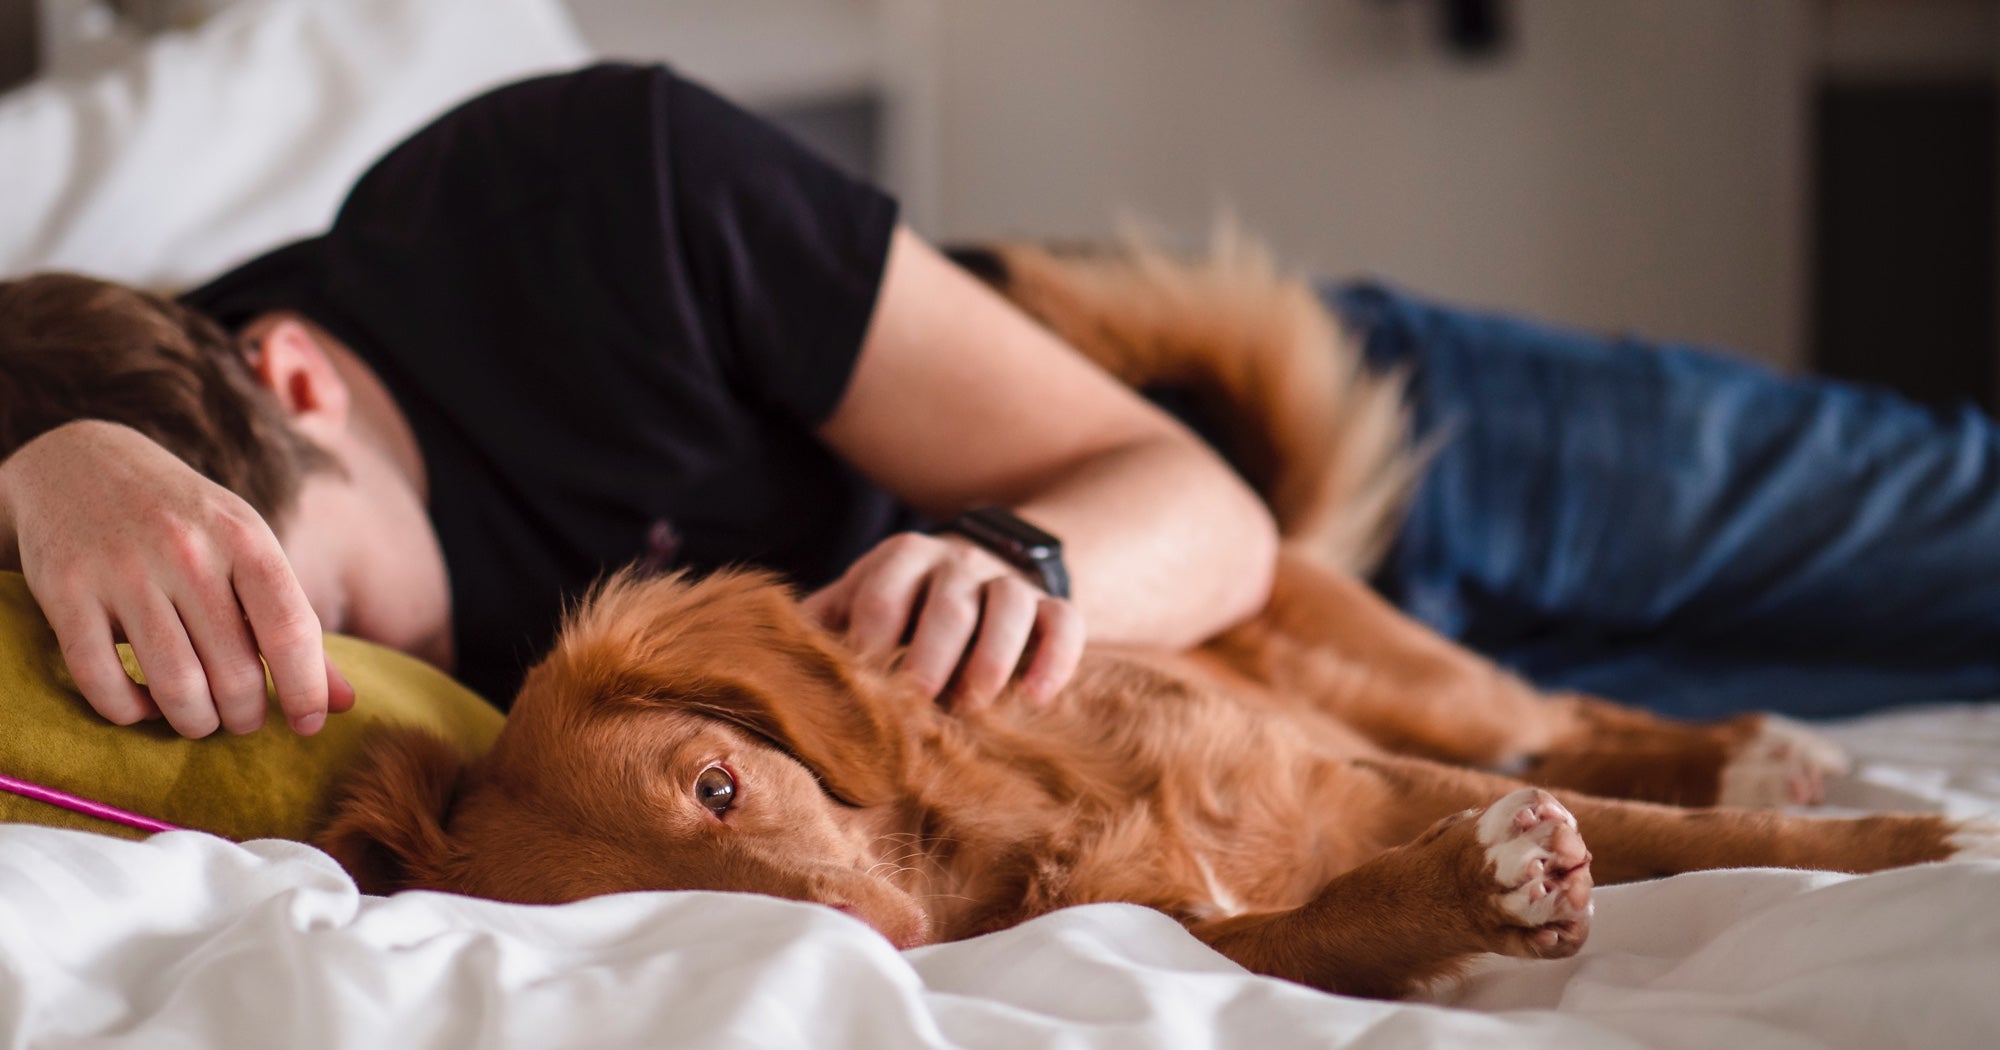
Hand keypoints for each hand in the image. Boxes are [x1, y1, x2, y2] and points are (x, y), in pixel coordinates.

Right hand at [0, 421, 352, 737]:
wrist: (81, 460)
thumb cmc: (187, 521)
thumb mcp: (249, 550)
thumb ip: (294, 624)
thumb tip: (346, 703)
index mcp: (244, 538)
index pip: (291, 630)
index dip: (306, 691)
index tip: (308, 725)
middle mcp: (186, 552)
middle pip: (235, 673)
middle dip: (245, 716)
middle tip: (242, 719)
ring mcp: (122, 570)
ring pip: (174, 686)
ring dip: (194, 722)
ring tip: (201, 718)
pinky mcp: (65, 592)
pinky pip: (102, 682)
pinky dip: (128, 711)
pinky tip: (142, 703)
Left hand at [802, 531, 1083, 710]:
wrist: (976, 569)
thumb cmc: (901, 605)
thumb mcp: (857, 600)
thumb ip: (822, 626)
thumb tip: (774, 669)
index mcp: (901, 557)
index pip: (882, 592)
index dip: (871, 638)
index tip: (862, 683)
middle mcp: (957, 562)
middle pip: (950, 601)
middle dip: (932, 652)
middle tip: (917, 700)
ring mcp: (1008, 581)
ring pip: (1011, 605)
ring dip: (992, 656)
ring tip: (974, 704)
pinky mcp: (1051, 605)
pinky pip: (1064, 623)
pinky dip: (1054, 659)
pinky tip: (1034, 700)